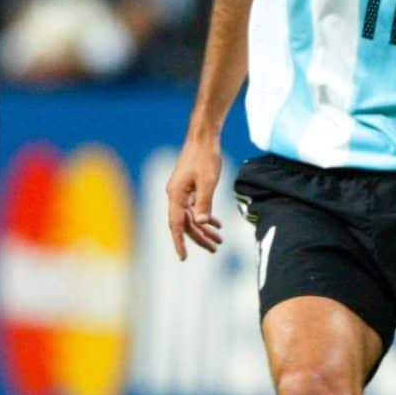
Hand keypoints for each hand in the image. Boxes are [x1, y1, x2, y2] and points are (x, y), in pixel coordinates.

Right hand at [166, 137, 224, 258]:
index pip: (176, 224)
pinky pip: (195, 208)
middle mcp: (175, 195)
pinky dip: (206, 216)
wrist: (203, 137)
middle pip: (186, 223)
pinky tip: (217, 224)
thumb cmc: (205, 156)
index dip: (179, 242)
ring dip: (205, 229)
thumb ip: (204, 202)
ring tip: (220, 240)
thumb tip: (201, 223)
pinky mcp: (188, 187)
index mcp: (175, 195)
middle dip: (200, 238)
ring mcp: (181, 191)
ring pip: (192, 217)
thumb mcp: (208, 181)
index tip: (183, 257)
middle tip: (215, 249)